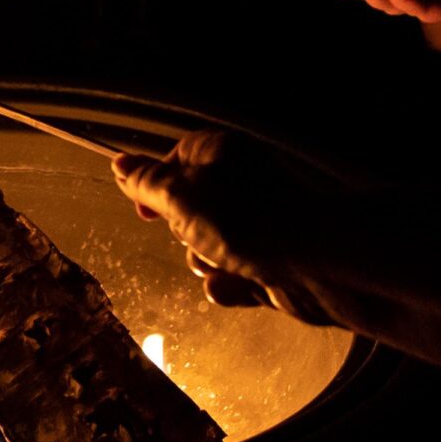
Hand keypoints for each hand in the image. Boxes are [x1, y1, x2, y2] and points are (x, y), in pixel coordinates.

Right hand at [113, 131, 339, 325]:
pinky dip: (230, 286)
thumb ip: (147, 183)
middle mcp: (242, 187)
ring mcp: (258, 228)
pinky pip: (231, 279)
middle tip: (201, 233)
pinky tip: (237, 284)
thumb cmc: (250, 220)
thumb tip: (120, 164)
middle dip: (184, 233)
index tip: (145, 209)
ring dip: (206, 263)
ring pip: (206, 251)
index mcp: (222, 155)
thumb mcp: (182, 197)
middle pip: (187, 212)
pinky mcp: (269, 265)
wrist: (320, 265)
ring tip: (228, 262)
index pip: (175, 160)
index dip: (156, 185)